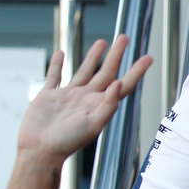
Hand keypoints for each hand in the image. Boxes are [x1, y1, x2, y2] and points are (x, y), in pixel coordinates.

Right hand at [19, 35, 151, 164]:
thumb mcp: (94, 124)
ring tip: (102, 42)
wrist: (40, 151)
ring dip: (93, 57)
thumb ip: (108, 104)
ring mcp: (67, 96)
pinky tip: (61, 53)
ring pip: (83, 71)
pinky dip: (57, 65)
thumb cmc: (68, 142)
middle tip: (124, 37)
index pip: (123, 84)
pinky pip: (54, 76)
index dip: (136, 71)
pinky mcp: (48, 96)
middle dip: (116, 55)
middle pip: (105, 72)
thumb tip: (118, 83)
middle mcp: (86, 98)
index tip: (148, 57)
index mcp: (99, 104)